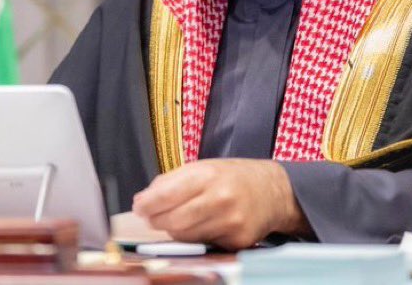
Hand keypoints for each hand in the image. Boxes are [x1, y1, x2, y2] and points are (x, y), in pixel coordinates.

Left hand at [131, 158, 309, 249]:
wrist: (273, 191)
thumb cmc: (234, 177)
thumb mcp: (204, 167)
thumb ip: (172, 180)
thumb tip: (144, 199)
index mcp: (209, 175)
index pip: (167, 195)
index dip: (147, 204)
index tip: (138, 207)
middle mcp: (220, 198)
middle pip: (173, 220)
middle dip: (157, 220)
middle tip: (152, 216)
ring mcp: (230, 222)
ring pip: (186, 236)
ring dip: (174, 229)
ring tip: (177, 218)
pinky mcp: (237, 240)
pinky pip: (203, 244)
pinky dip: (194, 237)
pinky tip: (199, 225)